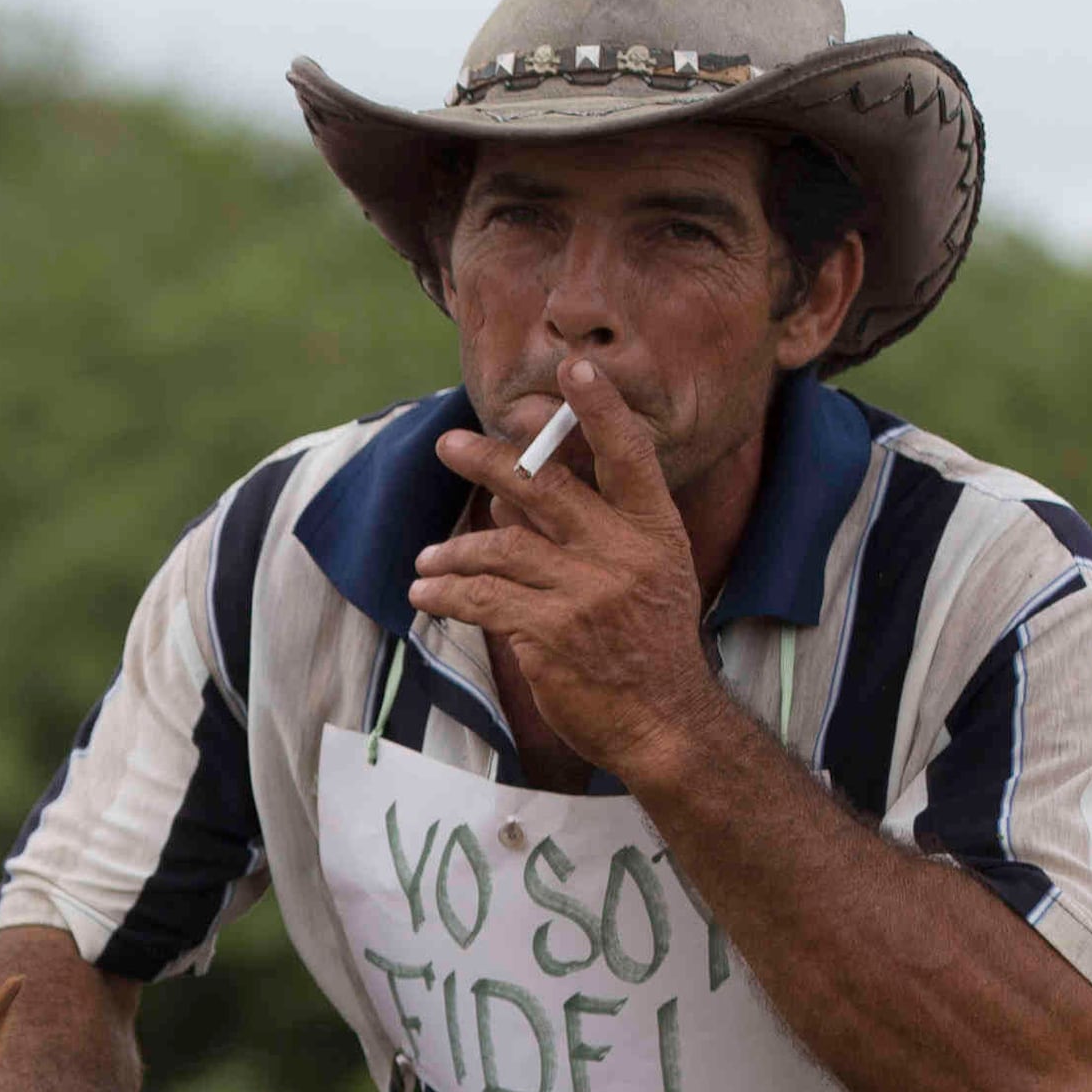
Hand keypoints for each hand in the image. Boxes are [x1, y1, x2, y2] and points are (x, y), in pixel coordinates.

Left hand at [417, 358, 719, 786]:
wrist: (667, 724)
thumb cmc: (649, 650)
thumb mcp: (640, 579)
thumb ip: (582, 532)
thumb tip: (512, 488)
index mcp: (654, 532)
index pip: (630, 456)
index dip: (602, 410)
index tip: (576, 367)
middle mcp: (623, 553)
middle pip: (547, 487)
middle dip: (491, 461)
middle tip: (449, 445)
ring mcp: (587, 592)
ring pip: (502, 547)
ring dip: (455, 551)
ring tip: (428, 562)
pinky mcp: (550, 633)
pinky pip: (483, 598)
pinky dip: (447, 594)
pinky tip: (425, 595)